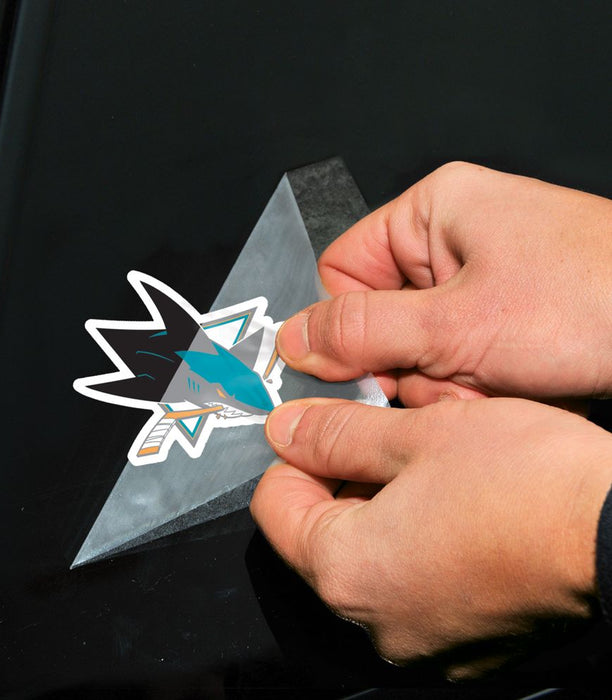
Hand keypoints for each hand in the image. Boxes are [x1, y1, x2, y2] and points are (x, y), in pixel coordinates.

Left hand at [251, 397, 611, 676]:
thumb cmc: (527, 483)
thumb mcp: (414, 434)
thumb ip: (335, 435)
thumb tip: (286, 431)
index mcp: (347, 572)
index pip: (275, 507)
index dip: (296, 458)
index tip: (326, 430)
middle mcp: (377, 621)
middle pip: (319, 536)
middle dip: (341, 481)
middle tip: (383, 438)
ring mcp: (424, 639)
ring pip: (369, 559)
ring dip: (383, 509)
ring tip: (429, 469)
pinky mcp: (467, 643)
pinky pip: (413, 585)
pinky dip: (418, 544)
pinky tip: (457, 509)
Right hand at [276, 162, 611, 405]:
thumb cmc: (594, 299)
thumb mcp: (455, 323)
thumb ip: (362, 332)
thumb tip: (294, 340)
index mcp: (433, 212)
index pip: (342, 271)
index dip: (345, 325)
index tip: (359, 367)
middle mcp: (453, 242)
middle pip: (380, 318)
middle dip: (407, 363)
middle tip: (442, 377)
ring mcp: (481, 282)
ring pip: (417, 349)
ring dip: (443, 381)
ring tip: (489, 381)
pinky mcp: (504, 317)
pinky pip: (455, 360)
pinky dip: (473, 386)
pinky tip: (508, 386)